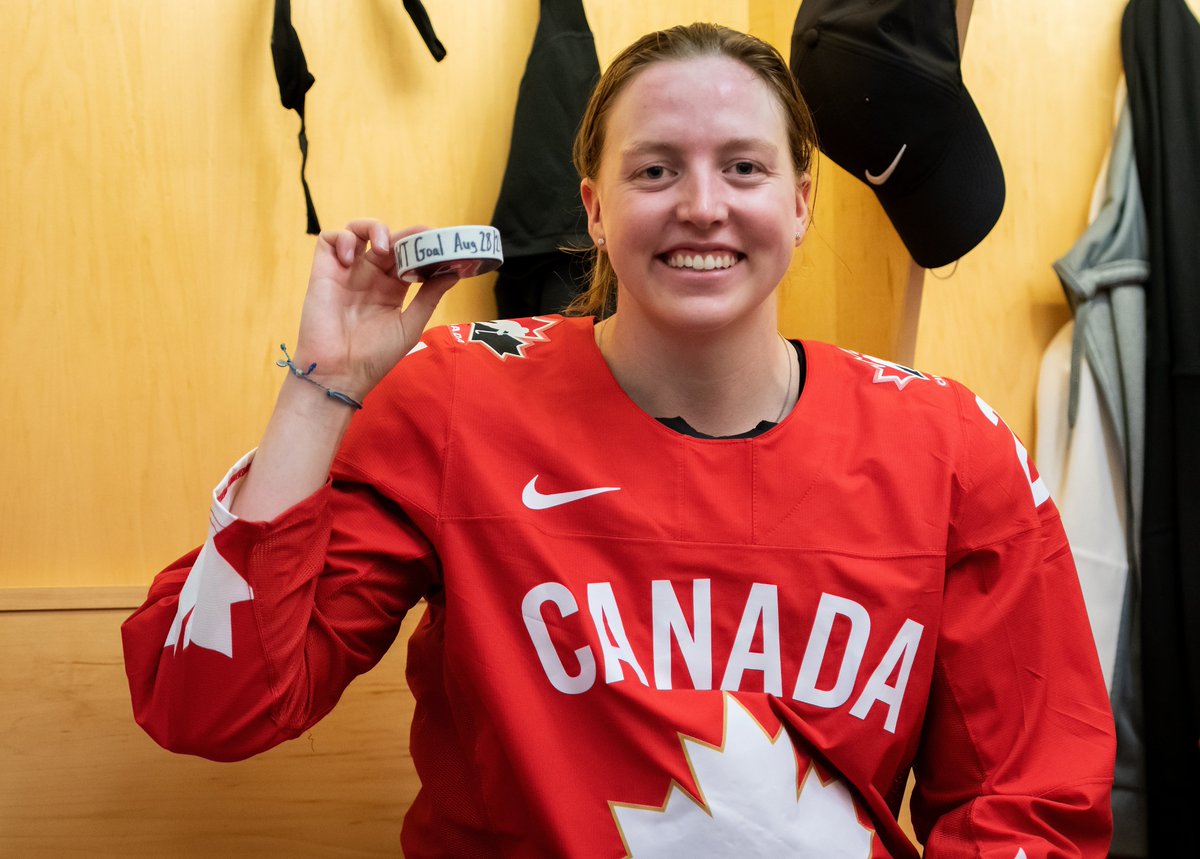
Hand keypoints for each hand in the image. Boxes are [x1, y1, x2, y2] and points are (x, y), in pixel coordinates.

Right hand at [291, 220, 460, 399]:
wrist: (339, 373)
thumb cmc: (374, 356)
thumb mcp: (410, 325)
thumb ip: (429, 297)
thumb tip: (454, 273)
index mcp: (392, 289)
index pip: (408, 257)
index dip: (421, 247)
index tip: (438, 244)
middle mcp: (370, 277)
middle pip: (388, 241)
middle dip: (404, 237)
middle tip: (418, 241)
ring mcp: (347, 272)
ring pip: (358, 232)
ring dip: (373, 229)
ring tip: (384, 248)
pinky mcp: (324, 271)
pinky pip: (330, 239)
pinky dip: (343, 238)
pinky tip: (353, 258)